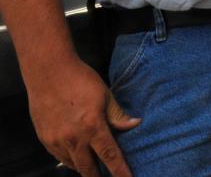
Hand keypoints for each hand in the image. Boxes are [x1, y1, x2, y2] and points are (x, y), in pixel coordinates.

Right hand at [27, 55, 139, 176]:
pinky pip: (59, 157)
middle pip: (88, 168)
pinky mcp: (45, 139)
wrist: (49, 72)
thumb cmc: (80, 80)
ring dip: (84, 168)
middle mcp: (74, 138)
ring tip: (94, 169)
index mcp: (93, 126)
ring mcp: (57, 140)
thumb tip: (135, 124)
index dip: (120, 171)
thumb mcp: (105, 94)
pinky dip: (70, 160)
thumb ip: (118, 114)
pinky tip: (77, 157)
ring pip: (73, 164)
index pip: (110, 155)